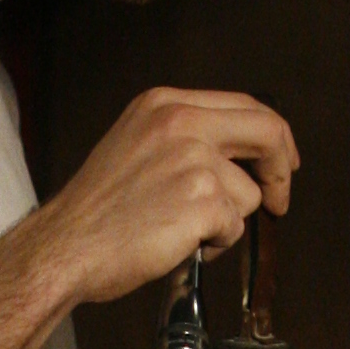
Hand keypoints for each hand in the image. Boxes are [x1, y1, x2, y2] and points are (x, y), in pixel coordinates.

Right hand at [42, 87, 298, 307]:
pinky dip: (216, 245)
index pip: (243, 105)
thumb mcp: (135, 143)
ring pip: (248, 194)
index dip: (273, 135)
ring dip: (226, 221)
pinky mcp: (203, 200)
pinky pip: (235, 227)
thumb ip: (182, 138)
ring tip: (183, 231)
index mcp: (165, 104)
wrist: (67, 245)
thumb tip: (236, 159)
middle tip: (280, 199)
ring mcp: (195, 160)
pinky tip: (180, 244)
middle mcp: (182, 122)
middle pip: (267, 133)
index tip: (282, 158)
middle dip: (282, 169)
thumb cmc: (97, 209)